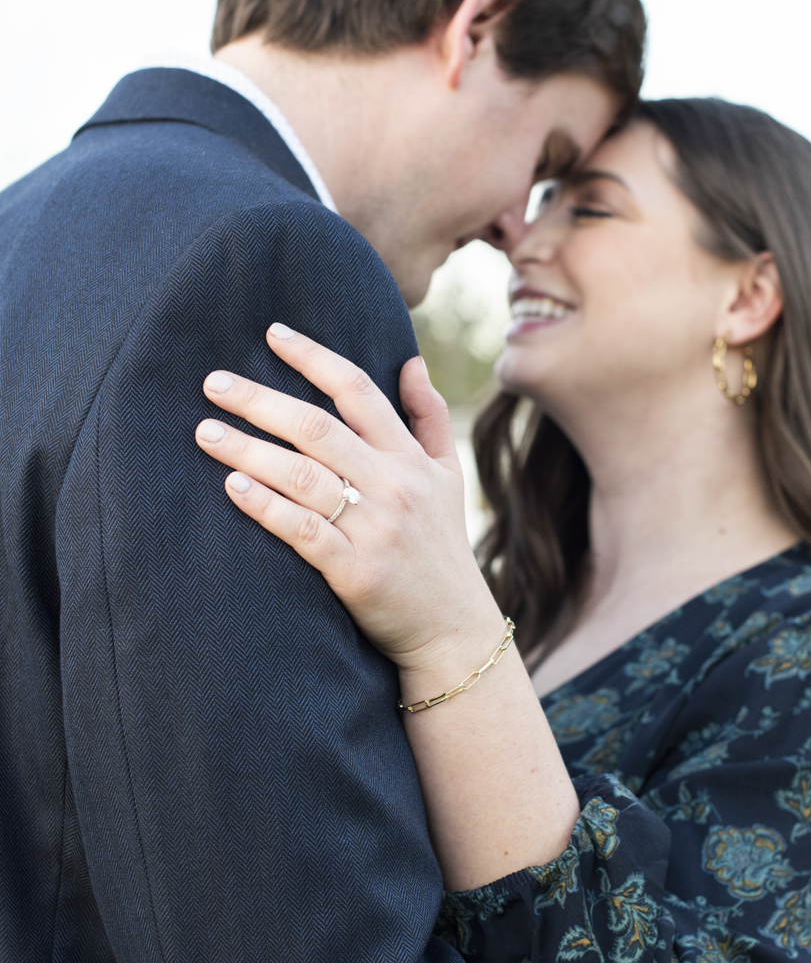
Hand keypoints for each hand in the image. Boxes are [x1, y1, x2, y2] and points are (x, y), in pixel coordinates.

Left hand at [196, 325, 502, 682]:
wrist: (453, 629)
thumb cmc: (441, 547)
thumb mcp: (449, 476)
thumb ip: (429, 417)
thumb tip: (410, 361)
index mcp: (410, 458)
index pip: (358, 391)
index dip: (314, 357)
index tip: (272, 333)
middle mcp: (393, 485)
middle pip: (318, 427)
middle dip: (261, 400)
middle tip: (213, 383)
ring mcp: (374, 528)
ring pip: (303, 475)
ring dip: (248, 450)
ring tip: (205, 432)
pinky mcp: (355, 571)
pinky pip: (302, 531)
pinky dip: (266, 506)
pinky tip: (232, 486)